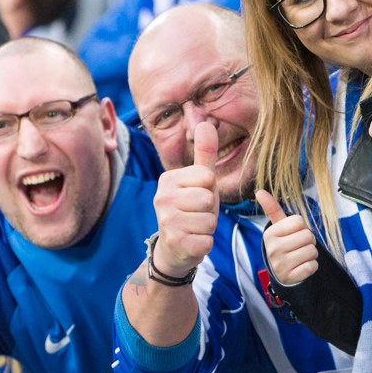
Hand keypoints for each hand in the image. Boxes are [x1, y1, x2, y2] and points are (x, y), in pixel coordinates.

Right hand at [152, 121, 219, 277]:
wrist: (174, 249)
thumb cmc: (189, 210)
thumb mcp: (198, 181)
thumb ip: (204, 154)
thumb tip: (205, 123)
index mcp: (167, 179)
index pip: (208, 177)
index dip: (209, 190)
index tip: (196, 197)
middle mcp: (162, 198)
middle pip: (209, 199)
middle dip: (209, 211)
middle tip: (195, 215)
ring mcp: (166, 222)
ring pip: (210, 221)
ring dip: (207, 228)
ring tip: (193, 228)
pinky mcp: (175, 243)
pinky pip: (207, 241)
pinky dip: (205, 244)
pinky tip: (192, 242)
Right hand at [257, 191, 319, 285]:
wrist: (280, 272)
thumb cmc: (283, 244)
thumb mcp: (277, 227)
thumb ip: (272, 208)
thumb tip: (259, 191)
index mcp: (270, 234)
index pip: (299, 221)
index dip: (302, 227)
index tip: (294, 234)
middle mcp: (273, 249)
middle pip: (308, 236)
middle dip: (309, 241)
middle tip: (299, 246)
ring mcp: (280, 265)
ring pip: (312, 251)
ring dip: (311, 254)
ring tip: (300, 256)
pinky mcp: (290, 277)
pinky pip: (312, 266)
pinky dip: (311, 266)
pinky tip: (301, 266)